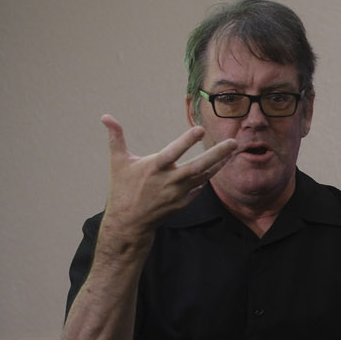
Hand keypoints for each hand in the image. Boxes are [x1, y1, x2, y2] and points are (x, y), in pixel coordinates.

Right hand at [100, 115, 236, 239]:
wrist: (129, 222)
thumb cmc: (123, 189)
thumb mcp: (118, 162)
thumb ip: (116, 138)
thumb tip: (105, 116)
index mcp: (154, 168)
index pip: (173, 152)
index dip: (186, 141)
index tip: (200, 129)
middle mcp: (169, 181)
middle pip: (198, 166)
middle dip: (217, 154)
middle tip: (234, 142)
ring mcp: (178, 193)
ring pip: (204, 176)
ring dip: (219, 164)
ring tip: (233, 151)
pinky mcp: (184, 202)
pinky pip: (200, 187)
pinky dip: (209, 177)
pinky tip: (219, 166)